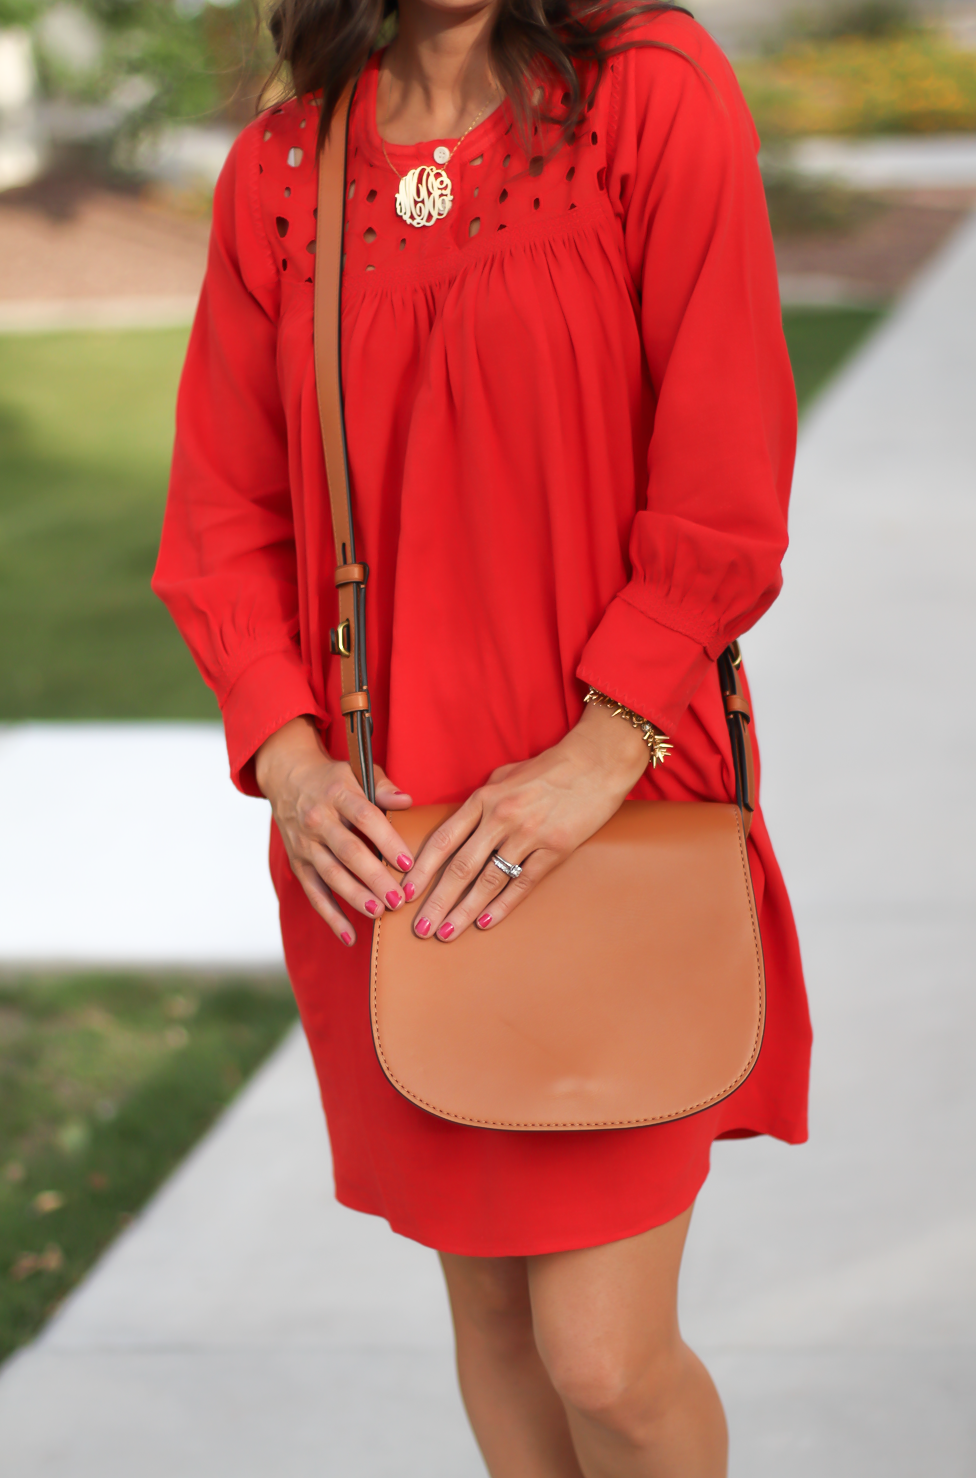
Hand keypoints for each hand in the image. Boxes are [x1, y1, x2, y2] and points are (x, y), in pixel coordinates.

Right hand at [255, 716, 413, 947]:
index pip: (364, 817)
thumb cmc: (334, 779)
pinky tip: (350, 936)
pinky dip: (331, 916)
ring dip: (355, 897)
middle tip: (397, 899)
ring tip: (378, 914)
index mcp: (337, 794)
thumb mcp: (357, 771)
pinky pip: (314, 893)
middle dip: (373, 877)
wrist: (287, 777)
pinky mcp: (299, 863)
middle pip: (348, 851)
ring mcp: (306, 844)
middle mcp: (318, 820)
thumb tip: (407, 802)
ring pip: (331, 875)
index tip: (407, 863)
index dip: (386, 840)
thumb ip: (383, 787)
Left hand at [407, 702, 649, 940]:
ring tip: (446, 932)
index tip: (406, 892)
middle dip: (436, 902)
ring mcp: (528, 835)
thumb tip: (462, 823)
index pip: (443, 840)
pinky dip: (502, 906)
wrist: (596, 761)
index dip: (422, 869)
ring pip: (488, 881)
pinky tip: (485, 923)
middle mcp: (501, 818)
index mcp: (483, 798)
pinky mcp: (554, 849)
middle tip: (419, 928)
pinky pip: (522, 884)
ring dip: (464, 911)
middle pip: (460, 867)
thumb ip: (481, 800)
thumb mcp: (505, 775)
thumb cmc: (549, 768)